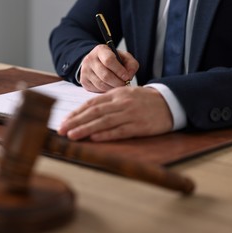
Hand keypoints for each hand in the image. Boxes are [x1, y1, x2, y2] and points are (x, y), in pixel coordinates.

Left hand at [58, 86, 172, 140]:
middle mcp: (121, 103)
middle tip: (61, 130)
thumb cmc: (143, 100)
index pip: (91, 104)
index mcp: (116, 94)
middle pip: (94, 112)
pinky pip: (120, 131)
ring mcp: (130, 114)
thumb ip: (107, 102)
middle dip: (76, 122)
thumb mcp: (124, 95)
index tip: (64, 121)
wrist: (169, 101)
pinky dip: (106, 134)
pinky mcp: (139, 126)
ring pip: (104, 122)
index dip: (76, 113)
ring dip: (86, 129)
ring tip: (72, 136)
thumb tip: (86, 112)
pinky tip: (94, 138)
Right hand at [80, 44, 138, 91]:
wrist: (96, 62)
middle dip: (118, 82)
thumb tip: (128, 76)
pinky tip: (110, 87)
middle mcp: (90, 59)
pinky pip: (97, 89)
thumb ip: (131, 64)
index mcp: (100, 50)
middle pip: (105, 75)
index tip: (127, 77)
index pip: (109, 60)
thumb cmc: (112, 60)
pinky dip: (106, 90)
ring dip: (113, 87)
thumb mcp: (123, 57)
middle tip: (124, 84)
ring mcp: (85, 71)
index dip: (119, 71)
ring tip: (118, 86)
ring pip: (101, 84)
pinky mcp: (83, 80)